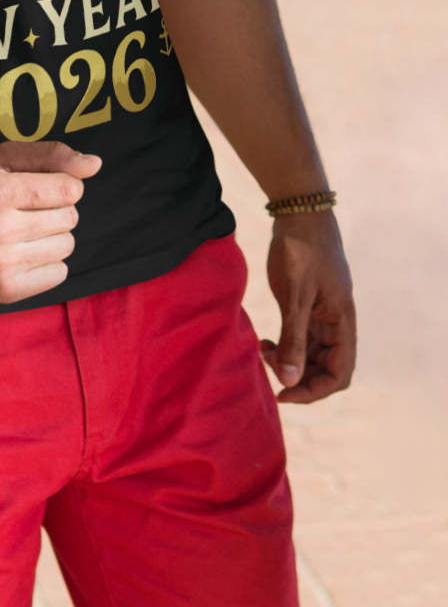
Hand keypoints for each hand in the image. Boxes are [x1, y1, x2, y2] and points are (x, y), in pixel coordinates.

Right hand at [0, 141, 101, 304]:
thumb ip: (49, 155)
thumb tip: (94, 164)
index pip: (68, 188)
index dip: (62, 185)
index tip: (42, 188)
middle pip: (69, 217)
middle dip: (56, 210)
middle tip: (27, 210)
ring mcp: (0, 264)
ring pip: (67, 245)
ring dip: (52, 236)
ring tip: (24, 232)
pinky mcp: (5, 290)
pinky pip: (58, 274)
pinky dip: (48, 262)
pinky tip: (23, 254)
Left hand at [261, 211, 354, 403]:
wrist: (299, 213)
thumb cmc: (301, 251)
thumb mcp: (295, 296)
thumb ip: (293, 338)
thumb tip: (290, 381)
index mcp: (342, 323)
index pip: (339, 374)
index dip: (314, 390)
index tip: (283, 393)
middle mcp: (337, 322)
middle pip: (326, 368)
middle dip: (299, 376)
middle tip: (267, 367)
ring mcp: (323, 314)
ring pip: (312, 353)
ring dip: (291, 360)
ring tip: (263, 351)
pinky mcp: (309, 304)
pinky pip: (302, 336)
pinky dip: (286, 344)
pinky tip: (266, 341)